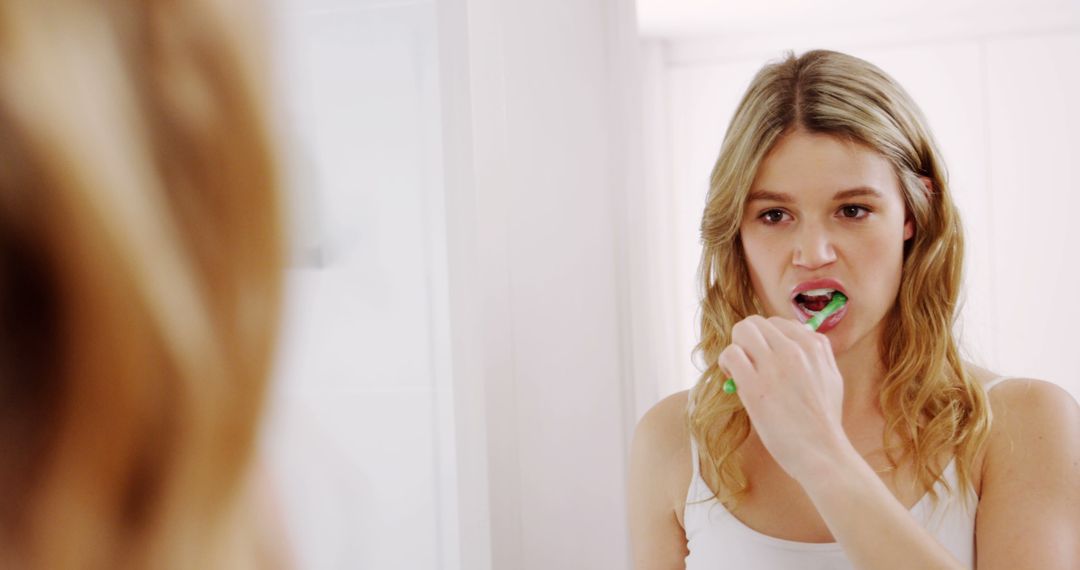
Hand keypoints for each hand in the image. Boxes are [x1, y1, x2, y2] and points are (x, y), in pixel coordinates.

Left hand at [718, 315, 847, 481]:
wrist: (822, 453)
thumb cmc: (823, 422)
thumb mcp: (831, 378)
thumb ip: (815, 356)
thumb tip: (793, 342)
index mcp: (815, 346)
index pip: (778, 323)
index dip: (766, 340)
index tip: (764, 358)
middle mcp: (795, 350)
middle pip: (756, 323)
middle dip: (747, 340)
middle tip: (748, 363)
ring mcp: (775, 366)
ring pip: (742, 331)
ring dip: (736, 349)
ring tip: (739, 371)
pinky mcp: (756, 386)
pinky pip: (731, 354)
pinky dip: (727, 363)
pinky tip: (733, 379)